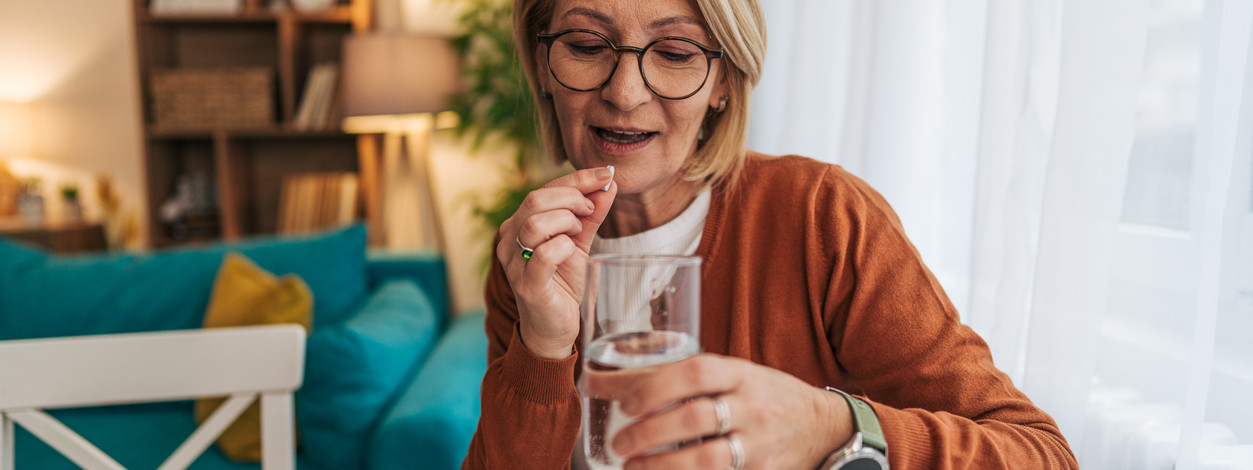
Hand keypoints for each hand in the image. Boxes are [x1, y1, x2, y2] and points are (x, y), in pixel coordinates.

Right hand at [496, 167, 615, 359]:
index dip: (576, 179)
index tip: (604, 175)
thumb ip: (591, 215)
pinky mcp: (528, 285)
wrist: (553, 328)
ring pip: (536, 223)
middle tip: (590, 211)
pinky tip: (571, 252)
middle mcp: (509, 241)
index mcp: (518, 225)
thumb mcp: (578, 242)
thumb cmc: (562, 283)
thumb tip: (609, 185)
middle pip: (535, 200)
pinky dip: (564, 246)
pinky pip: (544, 254)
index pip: (543, 190)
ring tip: (578, 234)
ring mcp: (514, 264)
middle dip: (572, 198)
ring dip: (567, 222)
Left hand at [584, 354, 853, 468]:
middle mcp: (753, 406)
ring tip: (632, 467)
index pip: (696, 373)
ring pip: (707, 458)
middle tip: (620, 442)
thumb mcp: (729, 375)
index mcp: (741, 373)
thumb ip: (674, 377)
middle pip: (695, 418)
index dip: (656, 388)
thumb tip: (597, 381)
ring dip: (662, 466)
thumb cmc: (762, 395)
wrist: (823, 426)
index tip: (626, 405)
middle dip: (649, 433)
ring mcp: (760, 443)